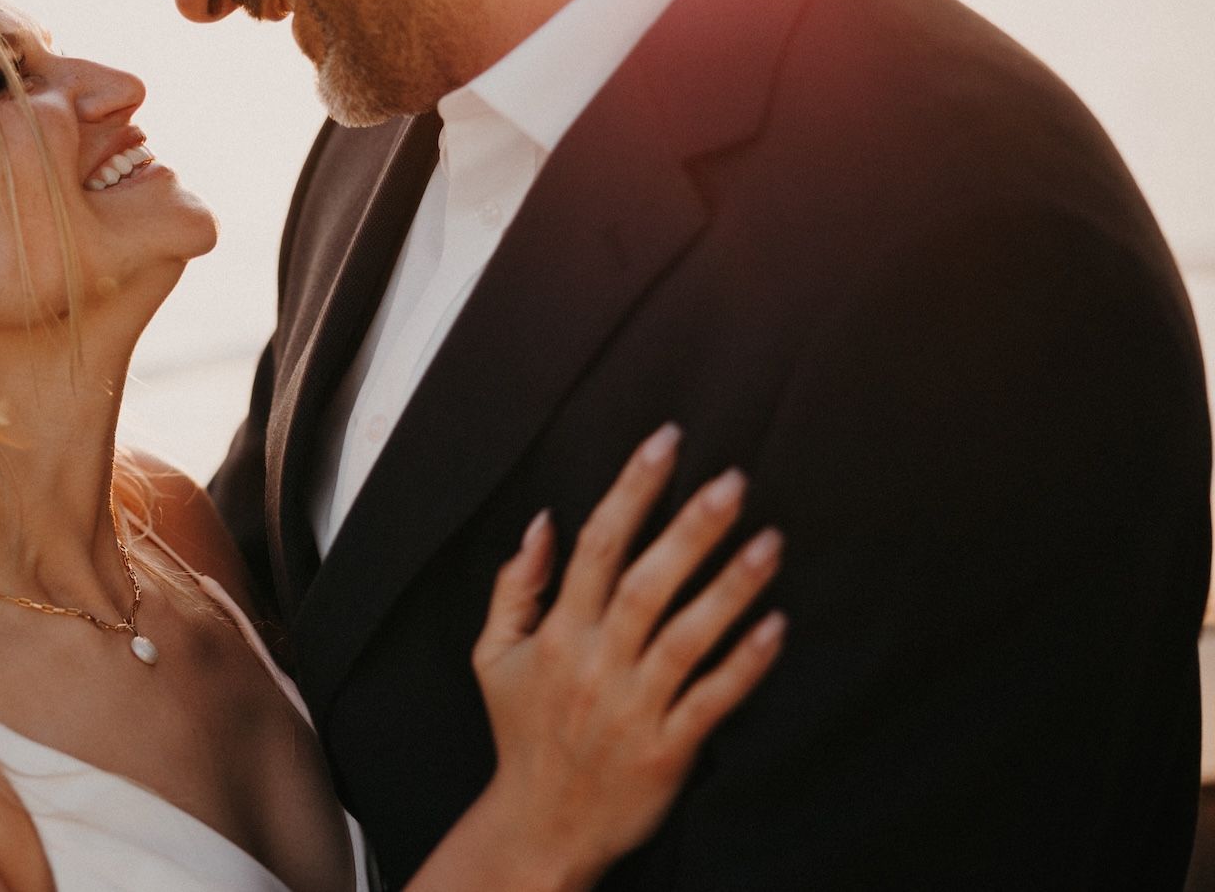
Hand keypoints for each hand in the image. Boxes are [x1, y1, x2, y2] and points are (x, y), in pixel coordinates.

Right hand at [469, 425, 784, 887]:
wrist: (540, 827)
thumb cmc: (523, 733)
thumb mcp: (492, 656)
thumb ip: (514, 586)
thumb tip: (542, 521)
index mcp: (556, 634)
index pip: (596, 546)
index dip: (632, 489)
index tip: (666, 443)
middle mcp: (595, 663)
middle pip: (646, 582)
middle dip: (691, 527)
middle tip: (734, 480)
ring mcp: (633, 707)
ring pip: (687, 636)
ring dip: (730, 586)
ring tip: (771, 540)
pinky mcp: (667, 750)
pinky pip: (713, 700)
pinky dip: (745, 664)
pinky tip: (777, 626)